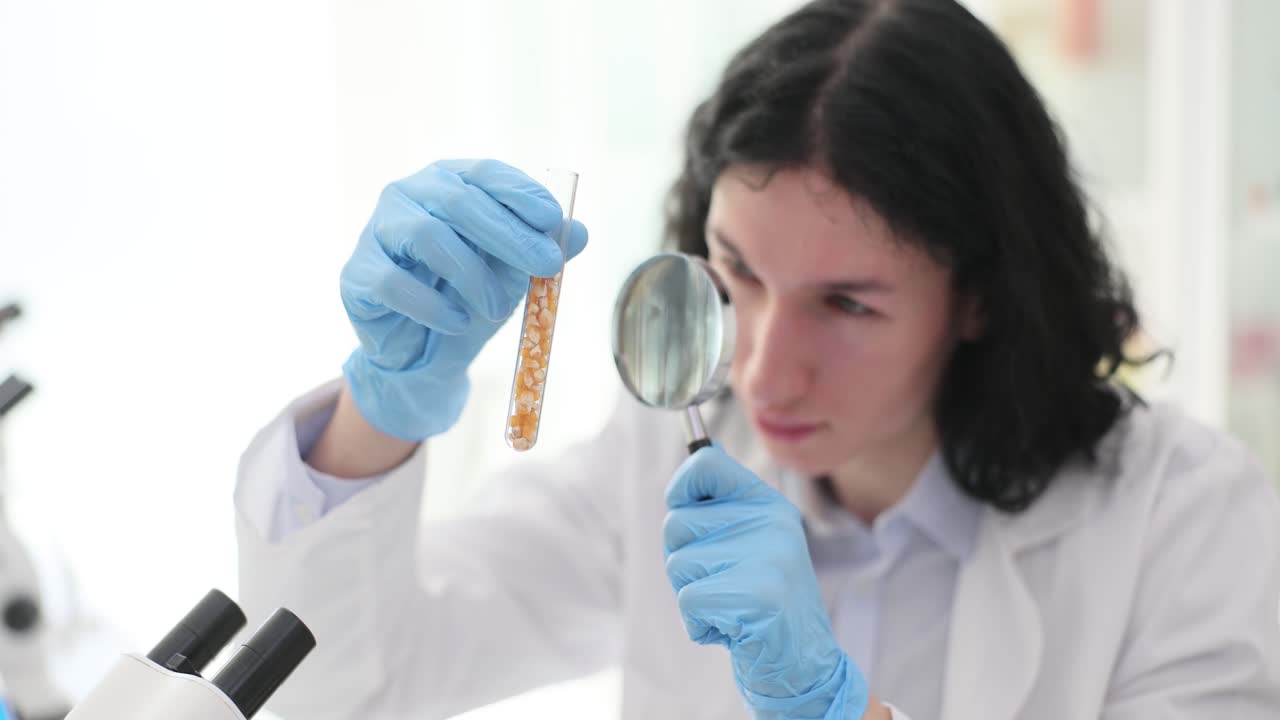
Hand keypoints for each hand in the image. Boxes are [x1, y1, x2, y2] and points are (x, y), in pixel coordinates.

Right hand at [339, 159, 586, 440]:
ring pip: (427, 235)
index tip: (553, 222)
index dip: (521, 193)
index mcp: (449, 181)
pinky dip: (433, 306)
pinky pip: (394, 283)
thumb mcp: (513, 272)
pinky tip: (458, 322)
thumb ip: (542, 249)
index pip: (486, 173)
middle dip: (510, 235)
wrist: (421, 349)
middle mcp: (409, 193)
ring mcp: (376, 230)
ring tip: (499, 308)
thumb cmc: (467, 296)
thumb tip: (581, 233)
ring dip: (473, 274)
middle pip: (460, 200)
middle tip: (547, 266)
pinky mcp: (357, 274)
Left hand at [663, 446, 869, 718]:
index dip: (681, 484)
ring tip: (730, 605)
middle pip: (676, 522)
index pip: (706, 464)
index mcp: (769, 505)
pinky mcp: (755, 596)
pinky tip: (733, 629)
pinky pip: (688, 600)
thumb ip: (726, 507)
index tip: (683, 504)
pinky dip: (699, 623)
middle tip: (720, 582)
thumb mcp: (755, 543)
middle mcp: (770, 523)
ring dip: (692, 594)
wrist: (804, 664)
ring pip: (678, 563)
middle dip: (683, 560)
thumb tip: (697, 459)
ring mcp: (766, 558)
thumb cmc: (764, 602)